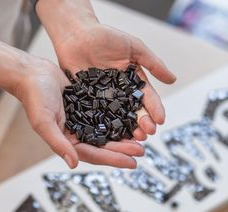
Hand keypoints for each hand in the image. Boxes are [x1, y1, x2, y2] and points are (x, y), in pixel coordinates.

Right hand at [16, 56, 143, 168]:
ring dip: (124, 136)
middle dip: (124, 149)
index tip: (132, 163)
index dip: (113, 159)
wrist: (33, 73)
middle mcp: (78, 133)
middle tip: (142, 151)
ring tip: (142, 138)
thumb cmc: (35, 97)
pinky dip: (120, 118)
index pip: (94, 154)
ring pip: (108, 131)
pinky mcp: (88, 106)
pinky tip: (132, 119)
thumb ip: (59, 143)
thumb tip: (73, 164)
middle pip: (104, 145)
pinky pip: (107, 115)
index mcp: (68, 141)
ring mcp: (84, 120)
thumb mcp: (44, 122)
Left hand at [54, 23, 175, 140]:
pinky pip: (97, 117)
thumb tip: (173, 79)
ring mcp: (104, 100)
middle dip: (142, 123)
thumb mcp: (133, 47)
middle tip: (147, 133)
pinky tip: (112, 136)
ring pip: (118, 118)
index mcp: (133, 82)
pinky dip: (105, 127)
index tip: (160, 120)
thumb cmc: (105, 37)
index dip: (154, 109)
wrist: (76, 35)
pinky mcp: (88, 103)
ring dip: (127, 129)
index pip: (147, 98)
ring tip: (134, 138)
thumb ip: (153, 63)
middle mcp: (121, 94)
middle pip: (134, 112)